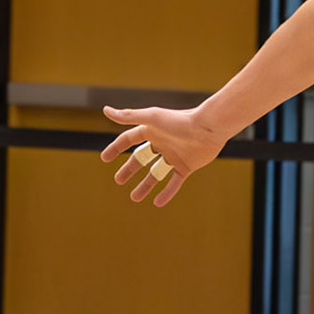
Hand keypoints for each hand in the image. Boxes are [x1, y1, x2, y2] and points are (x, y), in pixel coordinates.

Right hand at [98, 105, 228, 206]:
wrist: (209, 128)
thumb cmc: (180, 120)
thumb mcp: (151, 118)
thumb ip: (128, 117)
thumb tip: (105, 110)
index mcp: (152, 130)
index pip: (128, 140)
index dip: (116, 148)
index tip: (104, 158)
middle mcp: (162, 143)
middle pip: (141, 159)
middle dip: (130, 170)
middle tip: (118, 181)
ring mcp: (174, 156)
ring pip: (156, 173)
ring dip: (146, 186)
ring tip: (135, 198)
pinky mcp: (186, 167)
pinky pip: (174, 182)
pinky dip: (167, 193)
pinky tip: (157, 203)